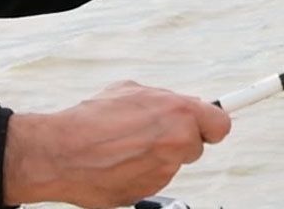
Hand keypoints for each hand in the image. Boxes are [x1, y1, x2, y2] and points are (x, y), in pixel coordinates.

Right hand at [3, 81, 230, 207]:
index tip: (207, 126)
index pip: (221, 125)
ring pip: (171, 163)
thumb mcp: (132, 91)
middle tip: (151, 134)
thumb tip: (180, 105)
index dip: (211, 125)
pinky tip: (119, 162)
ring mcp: (165, 171)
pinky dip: (140, 172)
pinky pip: (153, 179)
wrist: (61, 152)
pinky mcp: (149, 192)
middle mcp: (178, 143)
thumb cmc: (91, 119)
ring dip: (155, 156)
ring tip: (124, 147)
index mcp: (179, 113)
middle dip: (178, 140)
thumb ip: (164, 100)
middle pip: (195, 146)